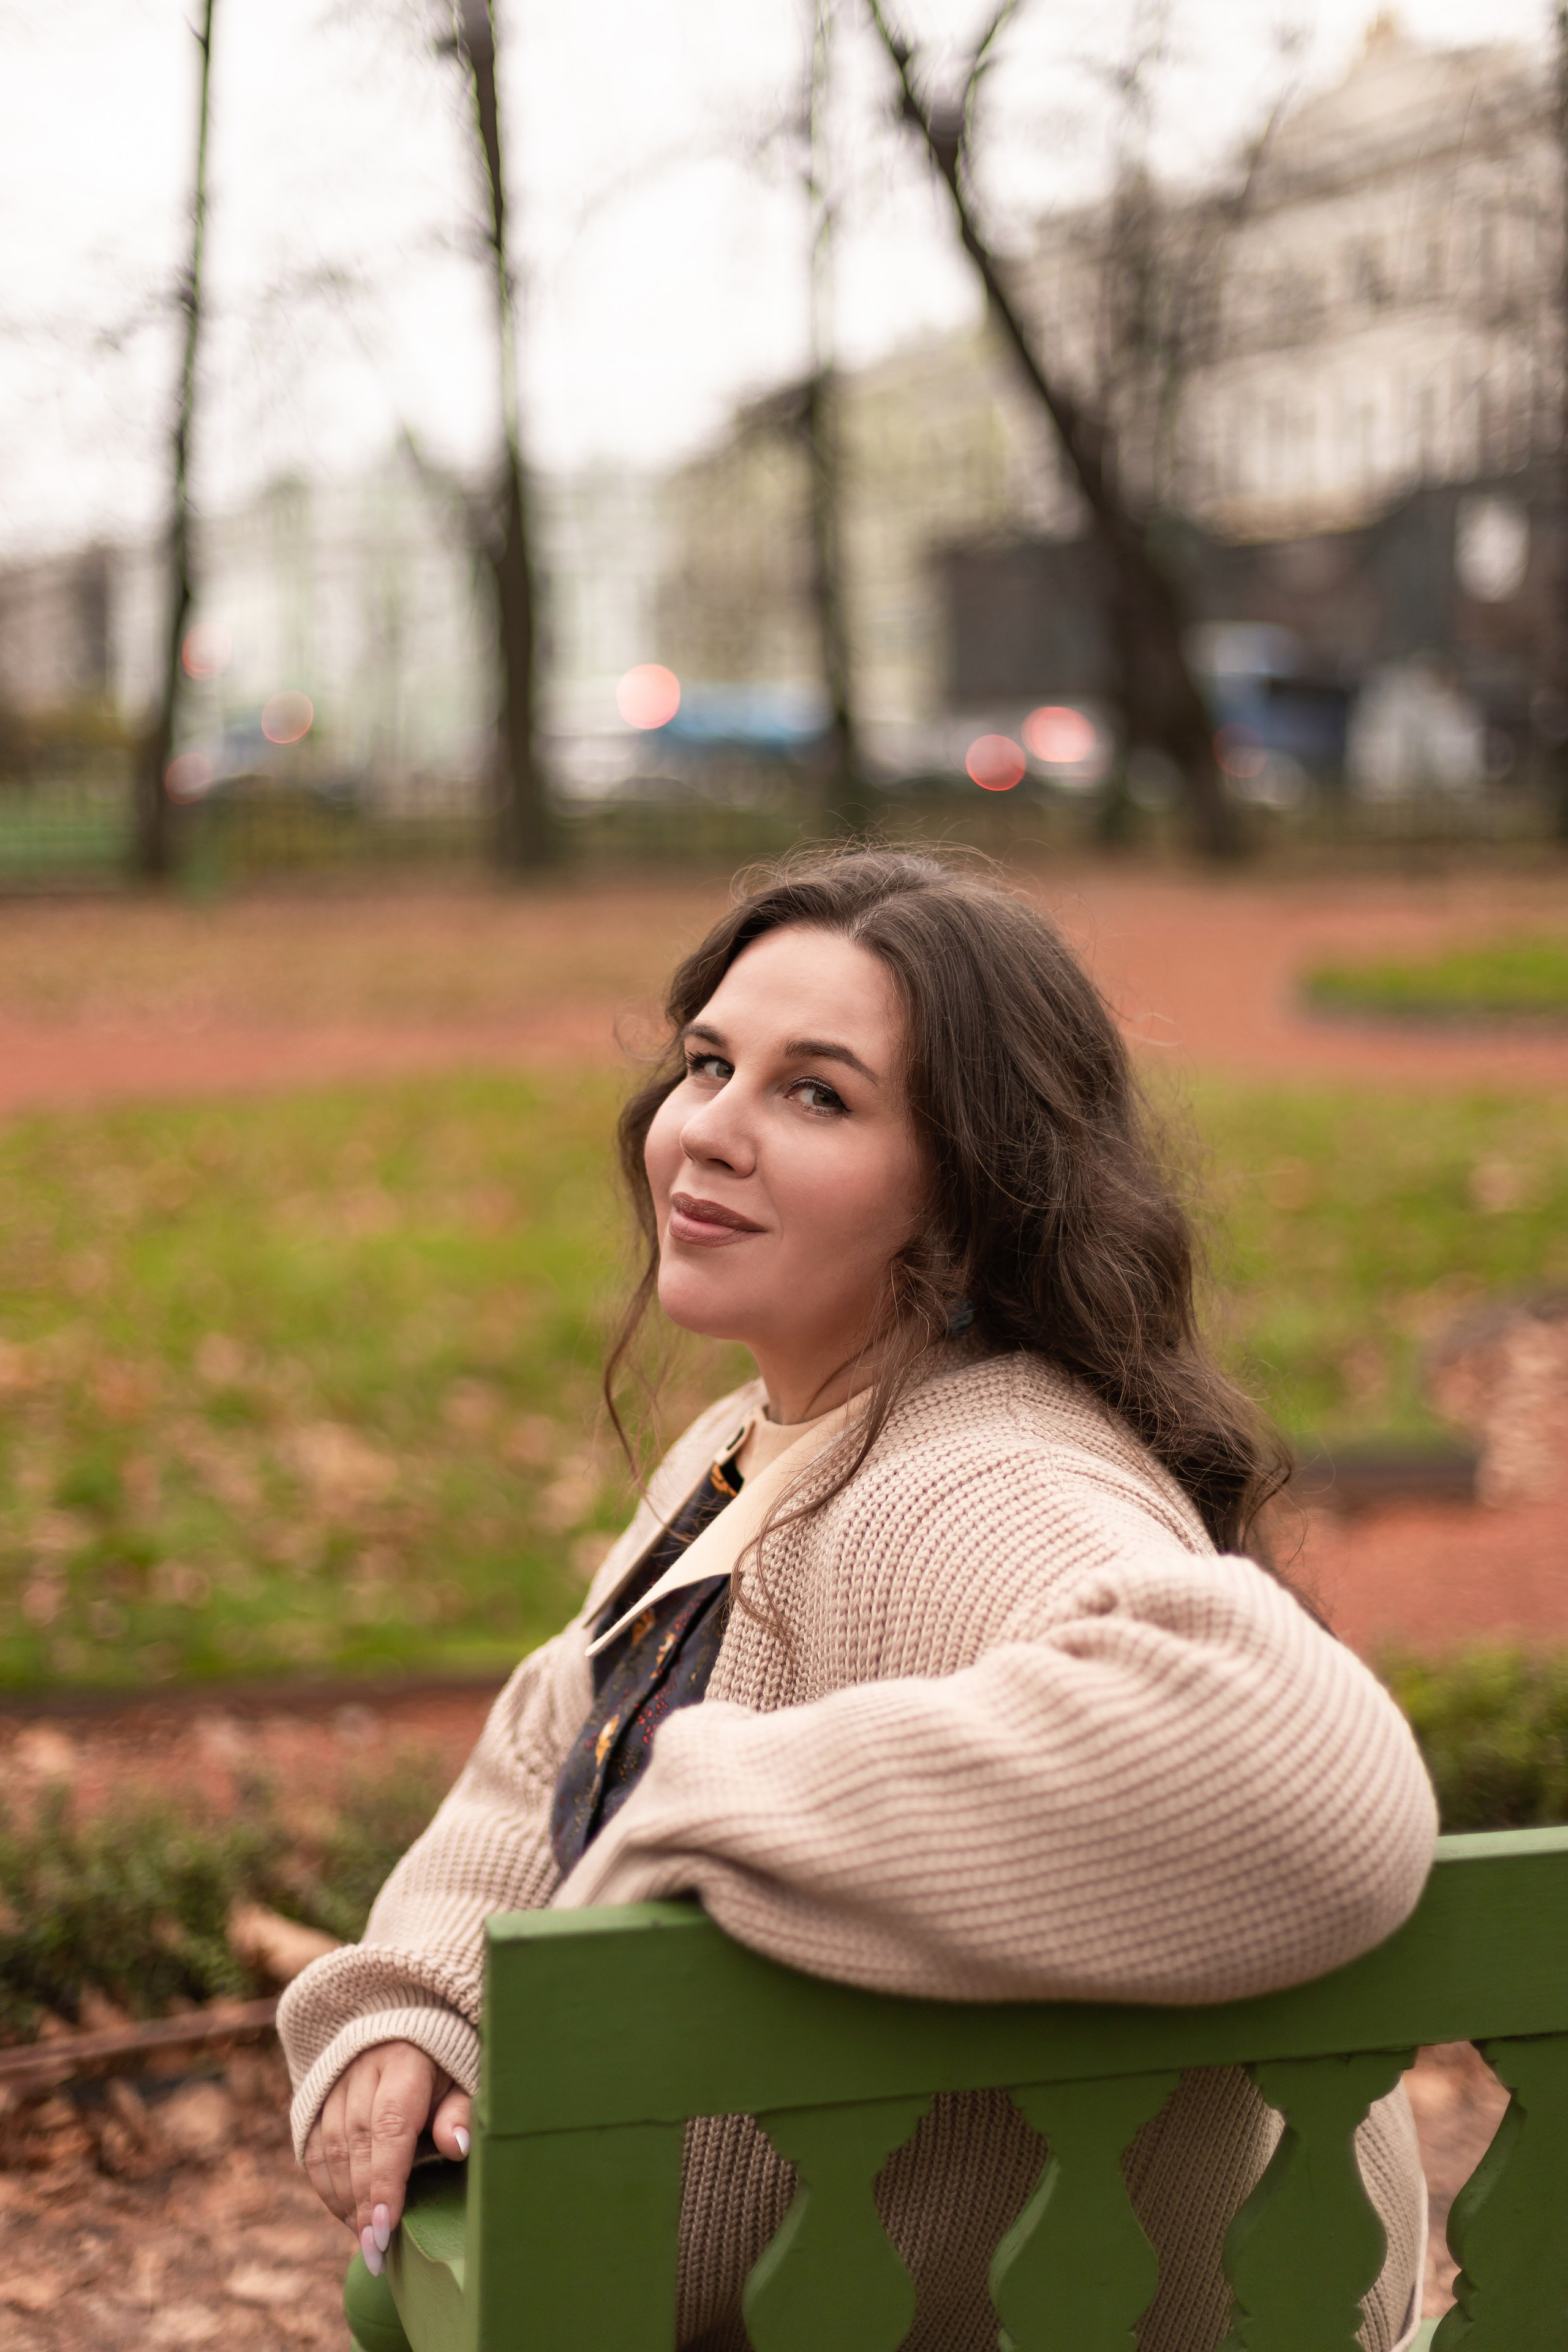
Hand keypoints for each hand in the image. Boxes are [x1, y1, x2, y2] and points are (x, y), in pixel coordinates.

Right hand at [302, 2040, 472, 2274]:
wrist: (402, 2033)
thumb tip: (457, 2147)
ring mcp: (333, 2085)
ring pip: (330, 2151)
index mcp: (404, 2063)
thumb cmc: (442, 2068)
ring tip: (365, 2239)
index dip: (385, 2180)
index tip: (386, 2226)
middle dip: (365, 2202)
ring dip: (346, 2200)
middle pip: (357, 2144)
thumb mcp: (462, 2082)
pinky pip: (313, 2152)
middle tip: (376, 2249)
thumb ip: (460, 2112)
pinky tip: (348, 2215)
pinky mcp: (315, 2101)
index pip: (390, 2127)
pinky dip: (328, 2188)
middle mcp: (362, 2071)